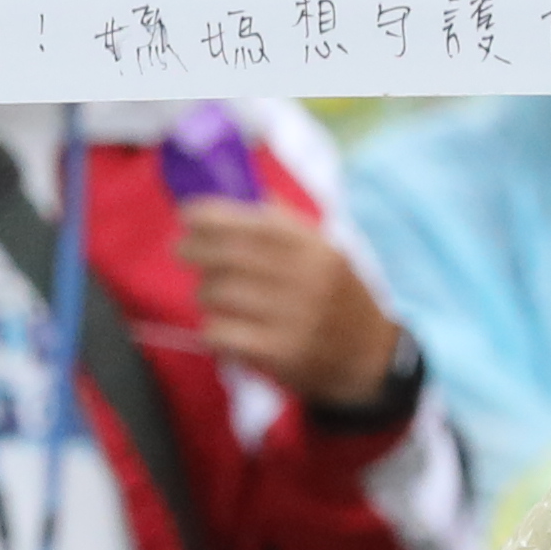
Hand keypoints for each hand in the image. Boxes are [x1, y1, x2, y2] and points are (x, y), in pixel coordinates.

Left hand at [174, 198, 404, 409]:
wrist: (370, 358)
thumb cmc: (339, 299)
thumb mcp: (326, 254)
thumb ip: (288, 224)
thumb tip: (246, 191)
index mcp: (316, 249)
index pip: (256, 223)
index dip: (215, 215)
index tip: (187, 214)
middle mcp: (306, 279)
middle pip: (231, 255)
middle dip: (195, 248)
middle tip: (181, 249)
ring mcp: (293, 318)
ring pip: (220, 293)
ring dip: (205, 291)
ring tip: (209, 293)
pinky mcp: (279, 353)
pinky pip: (222, 333)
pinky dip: (212, 329)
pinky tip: (218, 329)